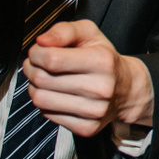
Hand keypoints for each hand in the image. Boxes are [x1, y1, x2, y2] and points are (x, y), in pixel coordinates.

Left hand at [24, 19, 153, 136]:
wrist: (127, 89)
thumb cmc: (104, 58)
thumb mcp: (89, 33)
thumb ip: (64, 30)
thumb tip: (42, 41)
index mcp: (101, 61)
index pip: (52, 59)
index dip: (36, 53)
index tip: (38, 51)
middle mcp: (100, 88)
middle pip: (43, 79)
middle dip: (31, 69)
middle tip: (36, 64)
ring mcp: (94, 111)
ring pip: (41, 100)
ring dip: (34, 87)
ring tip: (43, 79)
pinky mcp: (87, 128)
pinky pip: (48, 115)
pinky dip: (45, 103)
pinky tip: (55, 94)